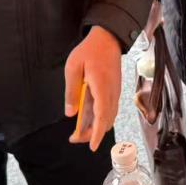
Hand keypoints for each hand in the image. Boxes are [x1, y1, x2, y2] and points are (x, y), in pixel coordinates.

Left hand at [65, 26, 121, 151]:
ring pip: (109, 117)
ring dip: (96, 127)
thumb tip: (70, 113)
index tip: (91, 146)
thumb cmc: (90, 51)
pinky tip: (88, 119)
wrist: (108, 38)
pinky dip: (100, 118)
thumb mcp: (73, 68)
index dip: (96, 133)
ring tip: (79, 131)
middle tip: (74, 138)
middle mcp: (112, 93)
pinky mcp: (114, 91)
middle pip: (105, 121)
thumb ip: (72, 91)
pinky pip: (109, 109)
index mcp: (102, 88)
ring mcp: (115, 92)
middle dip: (92, 134)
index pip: (101, 116)